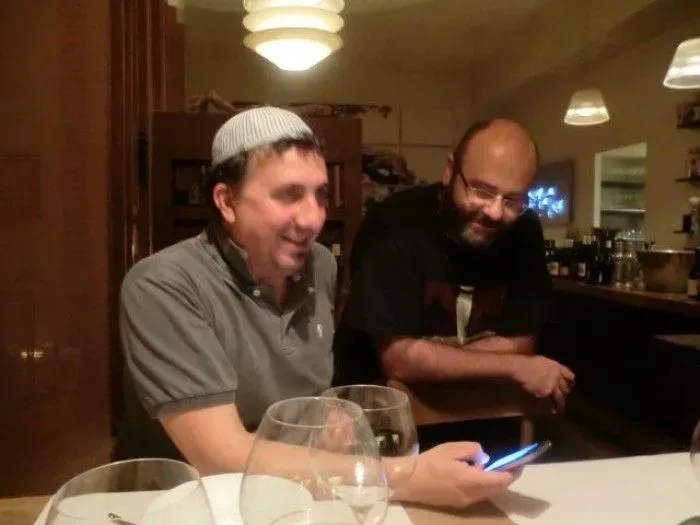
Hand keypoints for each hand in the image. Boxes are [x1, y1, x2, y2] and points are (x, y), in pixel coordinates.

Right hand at [392, 442, 515, 507]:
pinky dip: (485, 485)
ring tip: (497, 468)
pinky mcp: (458, 503)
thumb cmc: (430, 462)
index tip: (520, 462)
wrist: (409, 481)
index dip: (513, 471)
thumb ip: (473, 450)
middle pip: (498, 488)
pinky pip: (479, 495)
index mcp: (472, 481)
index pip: (501, 479)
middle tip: (512, 464)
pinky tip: (478, 475)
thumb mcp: (452, 448)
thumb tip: (484, 458)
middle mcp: (472, 495)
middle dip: (507, 477)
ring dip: (496, 482)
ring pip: (489, 493)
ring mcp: (466, 501)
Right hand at [513, 355, 574, 410]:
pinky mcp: (545, 393)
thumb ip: (550, 367)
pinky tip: (549, 410)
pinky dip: (550, 406)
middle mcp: (557, 377)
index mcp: (557, 367)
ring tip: (558, 410)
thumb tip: (550, 373)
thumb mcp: (542, 361)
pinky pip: (550, 402)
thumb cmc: (527, 362)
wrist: (520, 367)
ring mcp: (552, 386)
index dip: (570, 382)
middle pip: (566, 388)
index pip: (570, 376)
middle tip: (562, 398)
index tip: (569, 386)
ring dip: (560, 405)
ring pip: (560, 398)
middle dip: (564, 394)